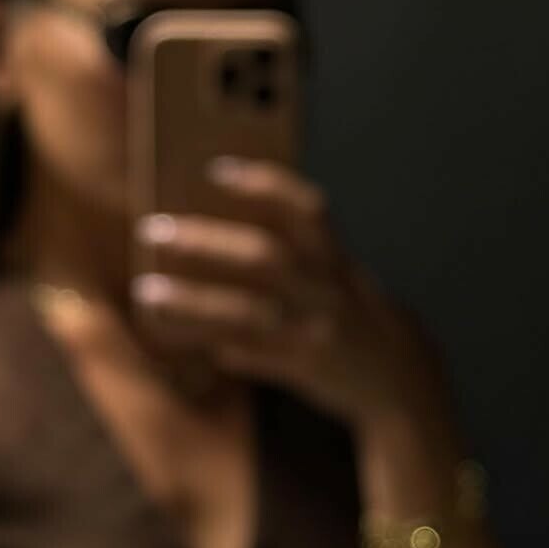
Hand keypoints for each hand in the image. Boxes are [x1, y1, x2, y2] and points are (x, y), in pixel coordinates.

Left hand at [132, 156, 454, 437]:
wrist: (400, 377)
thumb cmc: (350, 313)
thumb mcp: (335, 274)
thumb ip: (294, 251)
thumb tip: (222, 225)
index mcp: (335, 261)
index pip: (307, 210)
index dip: (265, 186)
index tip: (216, 170)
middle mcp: (328, 292)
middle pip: (266, 258)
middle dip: (207, 241)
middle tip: (153, 230)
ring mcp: (318, 333)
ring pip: (248, 313)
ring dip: (194, 302)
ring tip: (148, 293)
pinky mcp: (306, 371)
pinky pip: (251, 358)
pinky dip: (215, 346)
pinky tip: (176, 339)